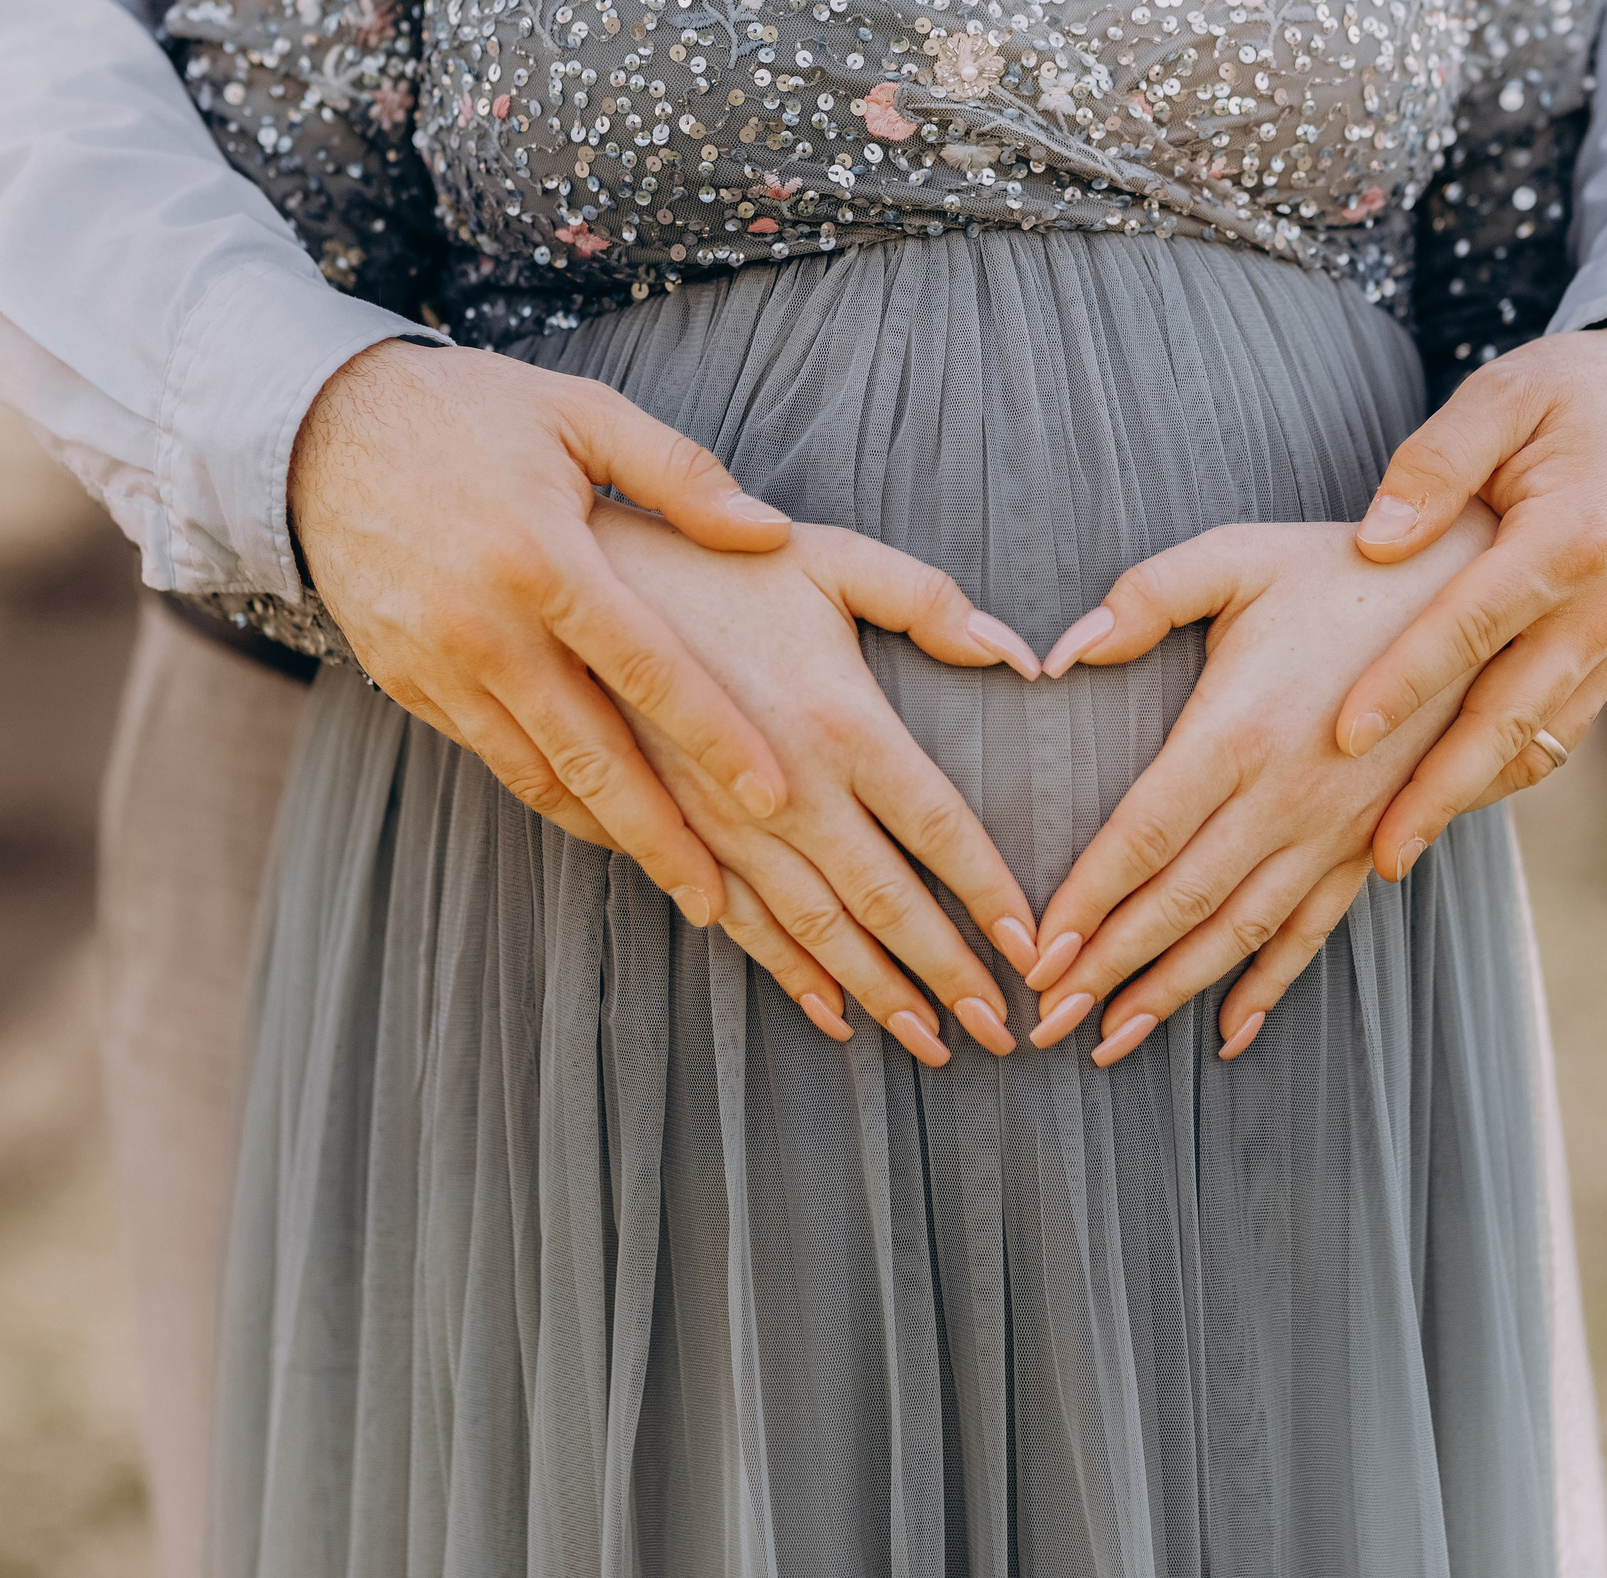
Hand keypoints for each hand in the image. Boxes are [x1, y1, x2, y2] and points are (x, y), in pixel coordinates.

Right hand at [290, 339, 798, 928]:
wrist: (316, 430)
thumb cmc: (471, 413)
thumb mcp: (580, 415)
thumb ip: (680, 475)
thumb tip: (770, 533)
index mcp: (544, 558)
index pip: (648, 668)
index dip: (713, 737)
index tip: (771, 796)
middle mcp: (487, 625)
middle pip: (592, 756)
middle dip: (660, 837)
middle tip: (720, 903)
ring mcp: (437, 663)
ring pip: (536, 773)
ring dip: (606, 832)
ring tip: (672, 879)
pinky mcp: (403, 682)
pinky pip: (490, 754)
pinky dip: (548, 793)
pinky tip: (598, 817)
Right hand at [592, 502, 1046, 1065]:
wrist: (574, 584)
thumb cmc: (715, 563)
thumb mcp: (830, 562)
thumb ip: (931, 603)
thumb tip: (1024, 658)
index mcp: (842, 720)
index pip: (939, 827)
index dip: (990, 894)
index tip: (1031, 948)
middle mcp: (790, 788)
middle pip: (887, 900)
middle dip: (949, 974)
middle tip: (1001, 1034)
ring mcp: (728, 821)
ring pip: (819, 930)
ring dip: (880, 994)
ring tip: (933, 1045)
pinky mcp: (677, 833)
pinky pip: (743, 922)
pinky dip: (791, 975)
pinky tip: (833, 1015)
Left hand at [1022, 511, 1494, 1065]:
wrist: (1487, 590)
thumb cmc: (1344, 568)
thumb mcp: (1238, 558)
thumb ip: (1144, 597)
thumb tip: (1060, 652)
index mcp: (1237, 730)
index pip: (1141, 837)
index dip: (1086, 904)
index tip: (1037, 957)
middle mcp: (1285, 796)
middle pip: (1179, 904)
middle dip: (1106, 972)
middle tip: (1044, 1024)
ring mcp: (1336, 828)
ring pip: (1240, 933)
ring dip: (1172, 994)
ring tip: (1110, 1045)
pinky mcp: (1375, 840)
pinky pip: (1316, 929)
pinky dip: (1270, 985)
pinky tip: (1229, 1034)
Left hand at [1334, 319, 1606, 876]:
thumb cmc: (1576, 394)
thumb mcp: (1504, 396)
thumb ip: (1435, 462)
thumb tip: (1374, 543)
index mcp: (1572, 535)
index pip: (1472, 625)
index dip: (1405, 683)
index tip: (1342, 735)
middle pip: (1511, 714)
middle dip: (1440, 789)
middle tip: (1376, 853)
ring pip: (1540, 738)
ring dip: (1470, 796)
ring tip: (1395, 848)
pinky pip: (1562, 729)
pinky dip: (1506, 769)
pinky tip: (1447, 796)